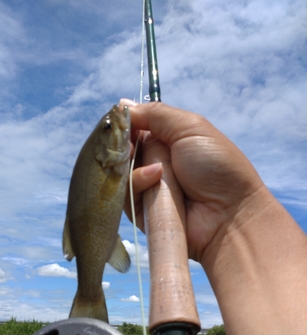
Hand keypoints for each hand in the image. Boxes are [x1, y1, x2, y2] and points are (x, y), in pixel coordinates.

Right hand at [121, 99, 266, 263]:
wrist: (229, 214)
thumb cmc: (217, 167)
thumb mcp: (190, 128)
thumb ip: (155, 114)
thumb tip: (122, 104)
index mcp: (166, 142)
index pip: (133, 129)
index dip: (125, 126)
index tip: (120, 124)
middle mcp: (153, 164)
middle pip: (122, 150)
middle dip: (125, 146)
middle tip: (132, 147)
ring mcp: (147, 189)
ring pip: (120, 173)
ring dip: (135, 168)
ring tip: (157, 170)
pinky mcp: (142, 212)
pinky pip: (125, 195)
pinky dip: (139, 184)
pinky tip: (156, 180)